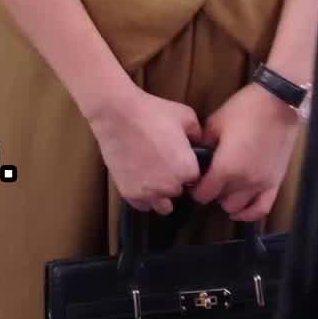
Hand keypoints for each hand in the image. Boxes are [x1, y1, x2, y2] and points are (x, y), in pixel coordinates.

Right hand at [89, 90, 202, 215]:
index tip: (179, 158)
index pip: (196, 179)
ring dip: (161, 194)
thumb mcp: (186, 115)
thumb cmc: (152, 112)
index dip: (188, 168)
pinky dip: (143, 197)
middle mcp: (171, 187)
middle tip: (163, 161)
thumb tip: (200, 144)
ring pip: (163, 205)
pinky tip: (140, 179)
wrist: (117, 114)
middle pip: (179, 191)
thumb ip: (199, 134)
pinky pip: (143, 205)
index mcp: (188, 170)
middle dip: (174, 180)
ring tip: (153, 174)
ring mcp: (149, 193)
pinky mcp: (129, 193)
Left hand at [190, 83, 298, 220]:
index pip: (204, 193)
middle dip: (211, 192)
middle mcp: (244, 182)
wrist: (277, 103)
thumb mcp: (215, 123)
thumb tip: (196, 156)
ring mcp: (262, 184)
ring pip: (239, 208)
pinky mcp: (276, 183)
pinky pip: (262, 209)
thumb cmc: (244, 110)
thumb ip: (203, 144)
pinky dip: (249, 213)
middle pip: (220, 201)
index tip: (193, 180)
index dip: (195, 189)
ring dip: (228, 201)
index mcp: (226, 167)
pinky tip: (240, 210)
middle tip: (209, 179)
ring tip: (225, 188)